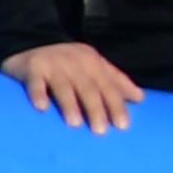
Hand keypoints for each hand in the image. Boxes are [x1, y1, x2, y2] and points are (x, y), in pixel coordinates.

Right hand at [0, 41, 142, 132]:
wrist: (31, 41)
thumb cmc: (68, 62)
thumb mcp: (94, 67)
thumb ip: (116, 81)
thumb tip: (141, 98)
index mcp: (94, 63)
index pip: (108, 86)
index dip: (116, 105)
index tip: (123, 126)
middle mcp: (76, 62)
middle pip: (88, 88)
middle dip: (96, 109)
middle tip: (101, 131)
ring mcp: (54, 64)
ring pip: (64, 87)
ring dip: (70, 105)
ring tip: (75, 124)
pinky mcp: (33, 67)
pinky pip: (35, 83)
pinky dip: (38, 95)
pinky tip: (42, 108)